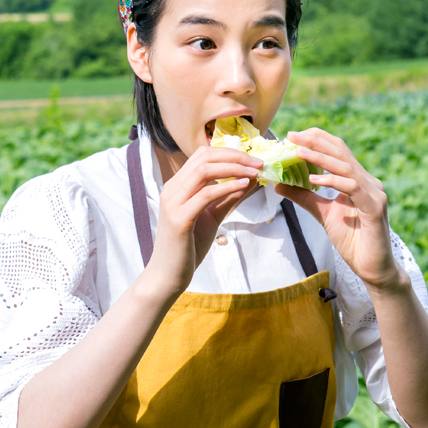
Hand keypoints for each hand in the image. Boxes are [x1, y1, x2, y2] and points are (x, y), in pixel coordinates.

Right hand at [148, 147, 262, 298]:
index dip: (229, 152)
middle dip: (235, 156)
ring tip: (255, 172)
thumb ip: (229, 198)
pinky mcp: (179, 219)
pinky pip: (205, 195)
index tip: (253, 159)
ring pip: (203, 171)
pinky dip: (227, 187)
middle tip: (259, 162)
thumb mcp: (213, 216)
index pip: (203, 155)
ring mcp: (173, 203)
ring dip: (234, 168)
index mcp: (177, 185)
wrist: (169, 275)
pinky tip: (244, 186)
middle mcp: (172, 189)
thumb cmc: (189, 246)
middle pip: (204, 157)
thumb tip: (251, 180)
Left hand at [275, 128, 401, 290]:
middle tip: (292, 136)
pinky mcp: (374, 208)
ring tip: (298, 152)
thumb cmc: (352, 240)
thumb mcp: (322, 214)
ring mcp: (374, 193)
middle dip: (315, 142)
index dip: (317, 140)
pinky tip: (313, 180)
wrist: (372, 268)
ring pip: (346, 167)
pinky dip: (332, 181)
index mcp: (358, 179)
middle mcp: (368, 182)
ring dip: (320, 158)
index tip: (293, 136)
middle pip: (341, 152)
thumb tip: (278, 185)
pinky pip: (352, 188)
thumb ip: (304, 197)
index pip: (338, 150)